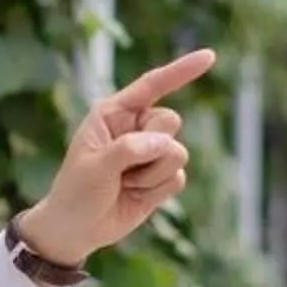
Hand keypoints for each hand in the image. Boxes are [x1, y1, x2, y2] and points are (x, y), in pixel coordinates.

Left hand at [14, 49, 214, 264]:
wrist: (76, 230)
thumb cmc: (76, 192)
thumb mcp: (94, 167)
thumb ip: (129, 149)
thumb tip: (166, 144)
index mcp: (114, 113)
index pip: (152, 85)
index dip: (181, 71)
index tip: (210, 56)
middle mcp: (136, 128)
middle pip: (171, 121)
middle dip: (151, 148)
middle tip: (121, 168)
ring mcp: (150, 153)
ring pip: (178, 154)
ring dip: (151, 175)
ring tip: (123, 184)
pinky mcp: (161, 178)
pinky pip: (178, 178)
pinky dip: (157, 191)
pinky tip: (134, 196)